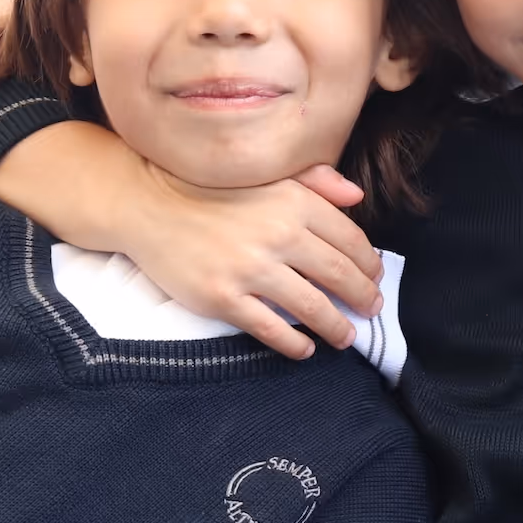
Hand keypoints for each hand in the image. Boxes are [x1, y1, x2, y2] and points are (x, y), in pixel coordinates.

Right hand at [121, 160, 383, 358]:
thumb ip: (316, 181)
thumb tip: (357, 195)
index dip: (370, 263)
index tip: (375, 276)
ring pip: (313, 307)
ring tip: (347, 335)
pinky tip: (305, 349)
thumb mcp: (266, 173)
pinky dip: (295, 344)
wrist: (146, 205)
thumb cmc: (209, 188)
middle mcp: (278, 234)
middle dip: (364, 297)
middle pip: (340, 276)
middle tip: (372, 309)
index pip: (351, 239)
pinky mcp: (223, 298)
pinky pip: (272, 329)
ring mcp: (250, 269)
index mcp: (294, 201)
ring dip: (337, 327)